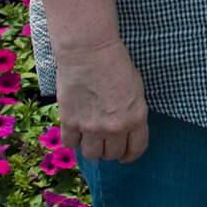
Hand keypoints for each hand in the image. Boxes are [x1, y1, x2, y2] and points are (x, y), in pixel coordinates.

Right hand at [55, 39, 148, 162]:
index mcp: (136, 118)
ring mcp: (91, 127)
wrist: (89, 51)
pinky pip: (70, 144)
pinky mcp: (70, 122)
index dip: (130, 155)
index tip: (126, 155)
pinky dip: (73, 140)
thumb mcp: (136, 89)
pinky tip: (75, 131)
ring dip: (92, 148)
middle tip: (107, 142)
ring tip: (91, 138)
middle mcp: (114, 127)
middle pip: (112, 155)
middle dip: (111, 150)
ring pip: (91, 155)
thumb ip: (133, 113)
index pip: (136, 150)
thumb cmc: (116, 63)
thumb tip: (127, 129)